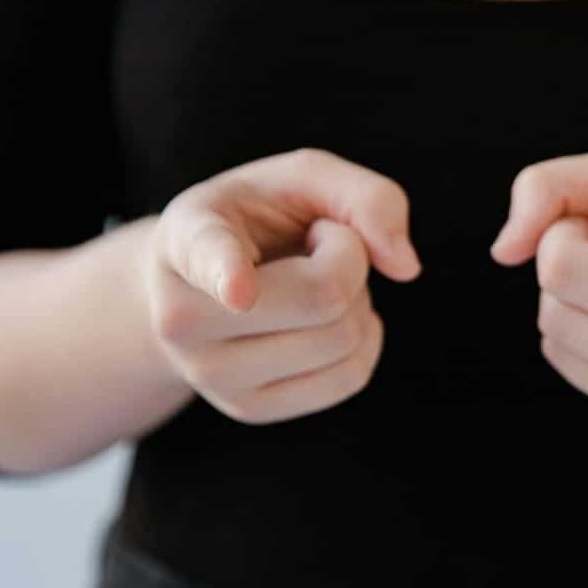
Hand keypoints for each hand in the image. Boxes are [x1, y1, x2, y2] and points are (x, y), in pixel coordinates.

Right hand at [141, 148, 421, 423]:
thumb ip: (365, 197)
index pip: (209, 257)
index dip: (227, 272)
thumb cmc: (257, 221)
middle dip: (350, 260)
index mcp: (187, 238)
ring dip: (356, 300)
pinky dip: (364, 339)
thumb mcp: (304, 179)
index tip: (239, 290)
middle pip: (323, 297)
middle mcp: (181, 315)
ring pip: (342, 340)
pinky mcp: (248, 408)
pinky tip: (325, 319)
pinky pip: (351, 377)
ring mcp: (209, 373)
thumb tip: (406, 267)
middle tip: (316, 244)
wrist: (200, 283)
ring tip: (312, 281)